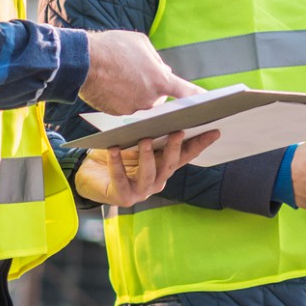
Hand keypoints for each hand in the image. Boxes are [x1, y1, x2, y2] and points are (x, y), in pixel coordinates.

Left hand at [73, 131, 220, 207]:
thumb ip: (153, 132)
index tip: (214, 131)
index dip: (200, 144)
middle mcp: (157, 181)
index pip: (186, 155)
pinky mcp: (123, 196)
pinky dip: (117, 163)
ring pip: (149, 174)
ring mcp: (141, 191)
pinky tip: (114, 149)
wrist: (91, 175)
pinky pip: (120, 178)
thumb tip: (168, 108)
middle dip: (174, 148)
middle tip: (177, 131)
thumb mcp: (138, 141)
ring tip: (144, 140)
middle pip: (170, 164)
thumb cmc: (118, 155)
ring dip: (147, 157)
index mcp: (164, 167)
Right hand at [80, 30, 200, 114]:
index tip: (210, 103)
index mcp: (161, 80)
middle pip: (159, 98)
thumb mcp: (141, 44)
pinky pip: (125, 109)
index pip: (187, 93)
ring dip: (135, 93)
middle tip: (137, 74)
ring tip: (119, 77)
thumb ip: (155, 60)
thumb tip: (160, 70)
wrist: (83, 62)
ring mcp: (134, 110)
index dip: (199, 98)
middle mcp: (150, 99)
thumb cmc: (113, 47)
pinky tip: (111, 86)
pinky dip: (121, 100)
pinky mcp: (118, 115)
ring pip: (141, 104)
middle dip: (153, 88)